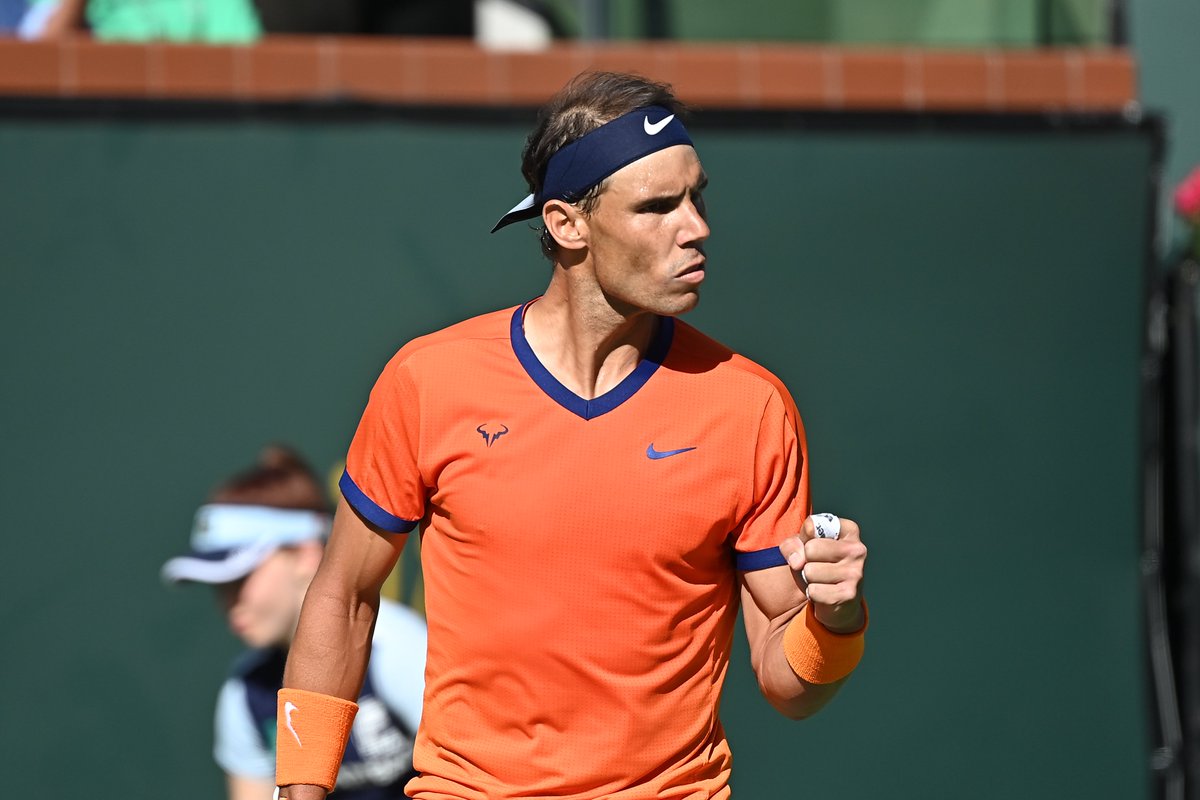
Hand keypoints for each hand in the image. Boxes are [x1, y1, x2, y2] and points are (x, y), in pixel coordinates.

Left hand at [778, 515, 866, 632]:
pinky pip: (814, 591)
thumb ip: (792, 545)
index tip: (814, 544)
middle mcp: (857, 549)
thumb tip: (797, 562)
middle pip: (810, 548)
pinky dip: (813, 594)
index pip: (812, 525)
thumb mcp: (802, 548)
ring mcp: (856, 572)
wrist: (838, 602)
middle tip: (818, 566)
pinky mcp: (849, 594)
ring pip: (810, 571)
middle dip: (806, 560)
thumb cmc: (819, 566)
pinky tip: (825, 593)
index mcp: (849, 530)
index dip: (804, 538)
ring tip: (822, 580)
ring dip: (809, 579)